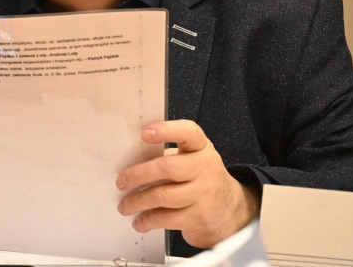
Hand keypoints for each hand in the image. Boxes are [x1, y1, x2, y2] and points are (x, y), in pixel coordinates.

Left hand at [115, 120, 259, 248]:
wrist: (231, 212)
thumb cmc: (200, 180)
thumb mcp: (192, 161)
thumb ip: (168, 156)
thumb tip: (129, 161)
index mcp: (202, 148)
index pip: (189, 132)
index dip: (166, 131)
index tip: (144, 133)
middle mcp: (205, 168)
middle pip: (168, 167)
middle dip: (139, 175)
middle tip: (121, 182)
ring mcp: (204, 194)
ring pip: (163, 196)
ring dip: (137, 201)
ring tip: (124, 205)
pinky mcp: (199, 218)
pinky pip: (166, 218)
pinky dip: (147, 220)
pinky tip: (139, 221)